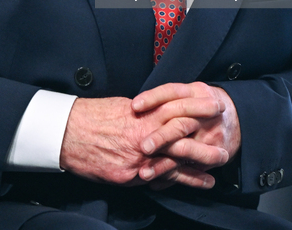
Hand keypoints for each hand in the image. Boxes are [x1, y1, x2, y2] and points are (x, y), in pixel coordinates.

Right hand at [59, 91, 228, 188]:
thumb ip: (143, 114)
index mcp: (142, 116)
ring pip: (173, 165)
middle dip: (204, 145)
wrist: (66, 131)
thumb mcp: (121, 107)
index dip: (197, 111)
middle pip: (181, 141)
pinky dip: (175, 183)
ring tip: (216, 170)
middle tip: (224, 145)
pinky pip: (155, 181)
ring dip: (197, 169)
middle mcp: (143, 138)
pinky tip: (190, 185)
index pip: (177, 113)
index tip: (214, 109)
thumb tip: (157, 114)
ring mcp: (136, 160)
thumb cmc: (92, 116)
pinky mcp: (127, 176)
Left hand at [131, 82, 240, 189]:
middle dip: (161, 136)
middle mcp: (206, 114)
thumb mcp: (191, 92)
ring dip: (164, 164)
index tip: (134, 106)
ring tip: (144, 173)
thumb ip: (168, 97)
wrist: (238, 116)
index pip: (172, 92)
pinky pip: (193, 169)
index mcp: (196, 93)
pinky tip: (157, 183)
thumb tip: (135, 106)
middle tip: (143, 147)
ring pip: (186, 151)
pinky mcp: (218, 154)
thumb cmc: (204, 103)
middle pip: (180, 124)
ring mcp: (212, 135)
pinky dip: (174, 177)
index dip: (152, 98)